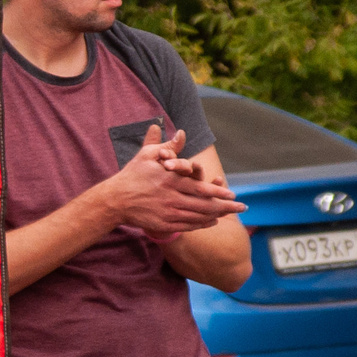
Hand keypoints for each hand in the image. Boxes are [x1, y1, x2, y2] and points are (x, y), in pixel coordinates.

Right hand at [102, 128, 243, 234]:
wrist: (114, 200)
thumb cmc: (132, 175)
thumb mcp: (148, 155)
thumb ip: (168, 144)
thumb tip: (182, 132)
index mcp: (171, 180)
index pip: (201, 187)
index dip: (219, 192)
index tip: (233, 193)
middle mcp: (172, 197)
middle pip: (205, 205)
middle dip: (226, 206)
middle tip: (242, 207)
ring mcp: (168, 212)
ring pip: (198, 216)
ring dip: (217, 216)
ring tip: (230, 214)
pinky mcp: (163, 223)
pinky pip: (188, 225)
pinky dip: (202, 224)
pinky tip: (212, 222)